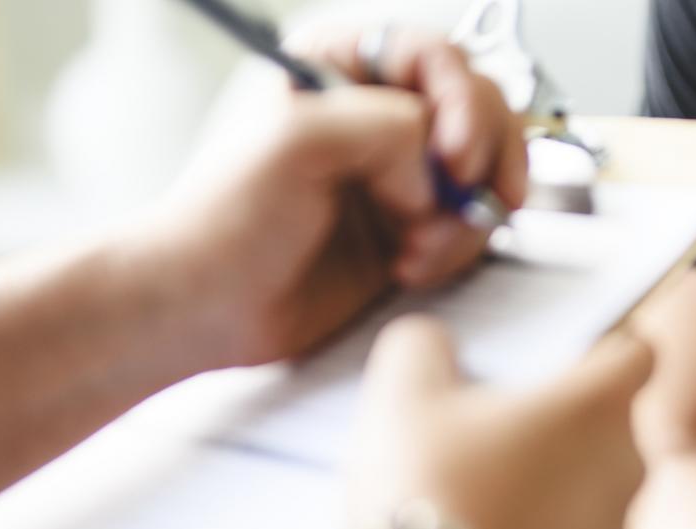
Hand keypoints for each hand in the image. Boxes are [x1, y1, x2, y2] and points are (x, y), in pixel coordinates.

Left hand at [139, 28, 526, 378]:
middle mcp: (375, 114)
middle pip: (478, 108)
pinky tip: (407, 266)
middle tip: (462, 195)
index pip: (435, 56)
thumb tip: (436, 165)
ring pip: (483, 171)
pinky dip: (454, 249)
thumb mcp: (296, 140)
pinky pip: (470, 226)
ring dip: (465, 215)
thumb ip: (384, 126)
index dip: (460, 101)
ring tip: (415, 244)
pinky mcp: (410, 228)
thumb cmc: (226, 218)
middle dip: (480, 157)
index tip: (453, 155)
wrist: (211, 305)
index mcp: (339, 67)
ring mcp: (398, 174)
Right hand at [346, 318, 652, 528]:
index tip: (550, 360)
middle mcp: (624, 466)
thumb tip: (437, 347)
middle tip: (489, 419)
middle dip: (559, 415)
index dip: (597, 348)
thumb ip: (426, 343)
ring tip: (473, 478)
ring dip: (544, 472)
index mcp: (600, 405)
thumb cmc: (426, 485)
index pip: (638, 352)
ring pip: (585, 479)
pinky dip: (533, 523)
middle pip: (607, 419)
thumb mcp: (405, 387)